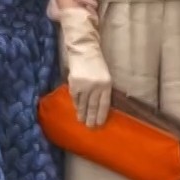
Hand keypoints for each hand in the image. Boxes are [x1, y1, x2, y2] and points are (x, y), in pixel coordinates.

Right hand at [59, 9, 111, 128]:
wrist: (84, 51)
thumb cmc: (97, 64)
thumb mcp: (105, 76)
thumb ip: (103, 90)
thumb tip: (99, 107)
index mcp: (106, 84)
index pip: (104, 104)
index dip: (101, 115)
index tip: (99, 124)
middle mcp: (95, 87)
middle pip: (93, 106)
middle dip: (91, 118)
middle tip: (90, 127)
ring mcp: (84, 86)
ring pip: (83, 104)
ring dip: (82, 114)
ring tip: (82, 122)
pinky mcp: (74, 84)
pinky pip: (75, 98)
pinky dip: (76, 105)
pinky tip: (76, 110)